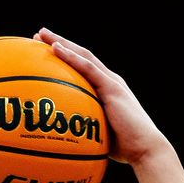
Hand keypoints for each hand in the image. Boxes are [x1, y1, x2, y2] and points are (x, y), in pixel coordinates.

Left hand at [34, 27, 168, 164]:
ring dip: (61, 42)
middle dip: (59, 42)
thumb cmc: (124, 148)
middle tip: (38, 34)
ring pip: (82, 55)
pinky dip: (71, 56)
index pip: (83, 67)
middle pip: (81, 56)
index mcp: (108, 90)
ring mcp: (112, 82)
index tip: (44, 50)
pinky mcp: (112, 87)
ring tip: (40, 33)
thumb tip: (62, 141)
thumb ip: (85, 131)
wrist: (145, 148)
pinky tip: (55, 48)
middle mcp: (110, 81)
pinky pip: (87, 67)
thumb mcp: (99, 135)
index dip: (65, 57)